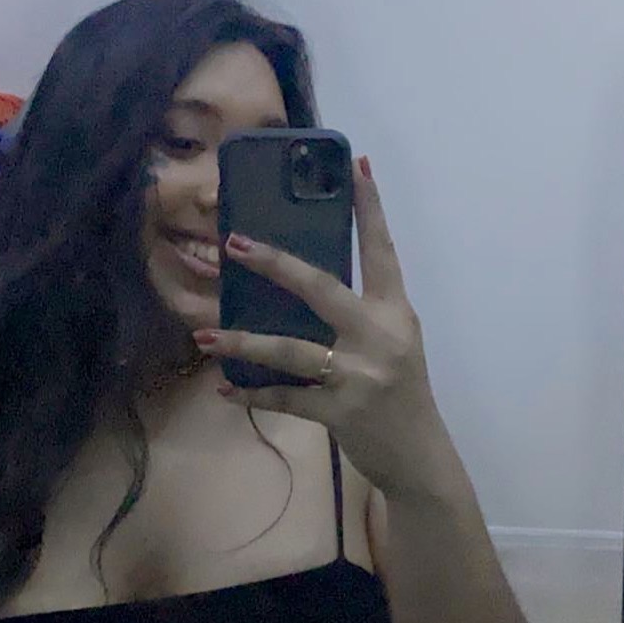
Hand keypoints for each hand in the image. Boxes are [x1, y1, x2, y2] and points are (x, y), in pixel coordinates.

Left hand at [193, 156, 452, 501]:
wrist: (419, 456)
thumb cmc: (401, 393)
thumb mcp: (394, 344)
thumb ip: (361, 315)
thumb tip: (303, 282)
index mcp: (396, 313)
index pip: (383, 251)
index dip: (370, 208)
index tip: (356, 166)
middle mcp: (379, 336)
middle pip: (321, 288)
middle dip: (275, 264)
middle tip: (235, 242)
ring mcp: (359, 375)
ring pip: (290, 349)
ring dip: (243, 342)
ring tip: (204, 336)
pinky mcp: (340, 411)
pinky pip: (286, 396)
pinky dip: (253, 394)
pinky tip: (225, 390)